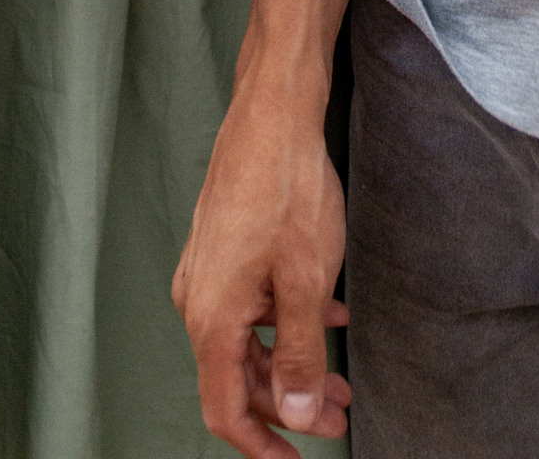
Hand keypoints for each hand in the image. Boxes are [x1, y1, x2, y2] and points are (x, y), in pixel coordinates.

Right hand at [174, 80, 351, 454]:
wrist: (272, 112)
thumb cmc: (287, 189)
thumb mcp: (307, 282)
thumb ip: (299, 355)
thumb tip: (291, 414)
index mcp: (211, 317)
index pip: (225, 410)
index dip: (261, 446)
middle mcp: (198, 298)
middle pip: (238, 377)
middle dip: (289, 403)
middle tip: (339, 413)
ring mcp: (207, 270)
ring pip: (247, 339)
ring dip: (292, 361)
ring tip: (340, 373)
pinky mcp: (221, 246)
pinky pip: (249, 303)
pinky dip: (286, 320)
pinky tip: (328, 312)